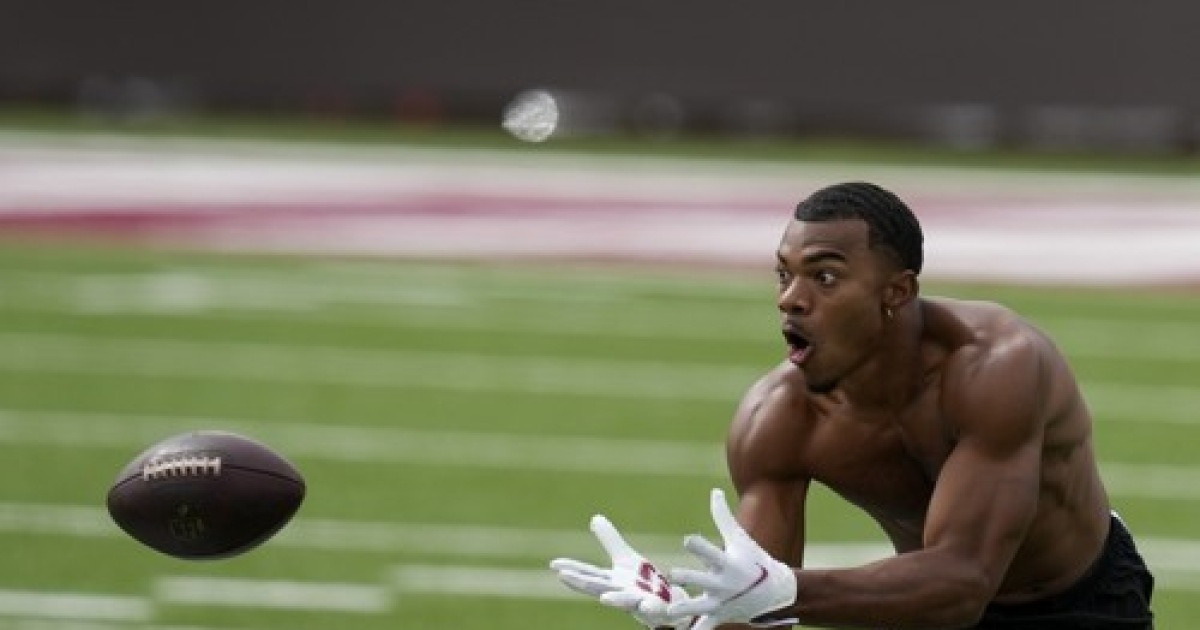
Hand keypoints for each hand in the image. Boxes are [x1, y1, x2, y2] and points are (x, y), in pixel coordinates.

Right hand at [550, 514, 694, 629]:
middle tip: (563, 576)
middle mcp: (622, 593)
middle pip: (599, 588)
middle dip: (582, 583)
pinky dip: (649, 608)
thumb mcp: (626, 559)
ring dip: (614, 600)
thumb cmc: (643, 584)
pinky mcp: (658, 609)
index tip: (554, 564)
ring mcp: (639, 603)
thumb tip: (594, 518)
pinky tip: (646, 605)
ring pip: (625, 602)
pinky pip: (654, 609)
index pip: (589, 574)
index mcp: (613, 581)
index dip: (572, 569)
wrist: (670, 604)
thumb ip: (610, 541)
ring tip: (604, 598)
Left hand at [666, 489, 797, 629]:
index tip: (687, 539)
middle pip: (703, 580)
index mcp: (727, 562)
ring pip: (700, 606)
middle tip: (674, 575)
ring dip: (684, 609)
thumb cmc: (753, 560)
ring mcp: (722, 602)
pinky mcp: (720, 615)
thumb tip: (714, 491)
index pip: (712, 551)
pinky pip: (706, 627)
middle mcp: (724, 583)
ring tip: (668, 611)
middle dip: (689, 577)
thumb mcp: (739, 538)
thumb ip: (722, 516)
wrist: (774, 592)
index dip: (699, 545)